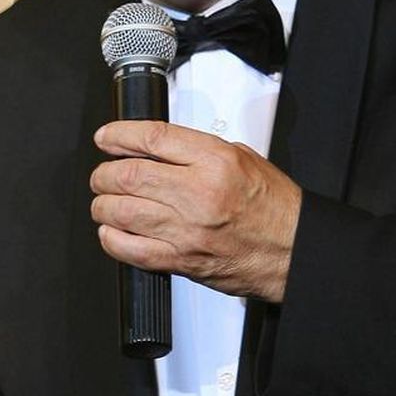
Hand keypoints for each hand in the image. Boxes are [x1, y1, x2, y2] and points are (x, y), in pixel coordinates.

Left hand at [90, 120, 301, 301]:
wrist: (293, 249)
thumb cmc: (272, 205)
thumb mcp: (240, 156)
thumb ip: (195, 150)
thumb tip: (153, 146)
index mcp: (215, 161)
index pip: (152, 138)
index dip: (119, 135)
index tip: (106, 137)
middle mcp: (198, 193)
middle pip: (128, 175)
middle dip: (104, 173)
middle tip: (102, 174)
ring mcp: (187, 230)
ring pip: (122, 211)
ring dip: (104, 205)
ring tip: (105, 201)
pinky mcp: (181, 260)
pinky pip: (131, 250)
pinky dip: (113, 239)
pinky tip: (113, 231)